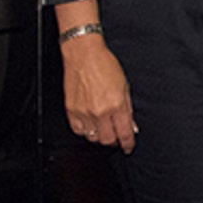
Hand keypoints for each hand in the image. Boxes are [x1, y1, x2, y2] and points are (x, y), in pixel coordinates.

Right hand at [61, 35, 136, 151]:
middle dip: (115, 141)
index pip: (125, 133)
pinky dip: (85, 131)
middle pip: (108, 140)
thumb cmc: (105, 65)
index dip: (128, 144)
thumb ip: (128, 108)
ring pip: (93, 138)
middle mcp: (100, 111)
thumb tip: (131, 126)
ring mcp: (84, 112)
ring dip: (100, 137)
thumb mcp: (125, 85)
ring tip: (104, 129)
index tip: (129, 147)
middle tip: (117, 137)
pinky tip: (90, 125)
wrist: (84, 55)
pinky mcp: (71, 111)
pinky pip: (78, 131)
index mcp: (116, 105)